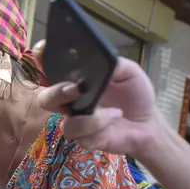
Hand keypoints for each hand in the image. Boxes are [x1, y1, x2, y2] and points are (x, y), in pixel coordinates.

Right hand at [37, 57, 161, 155]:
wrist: (148, 123)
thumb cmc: (134, 95)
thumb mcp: (129, 72)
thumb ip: (114, 64)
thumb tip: (102, 57)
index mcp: (75, 81)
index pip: (50, 69)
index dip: (41, 59)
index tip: (42, 49)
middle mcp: (70, 101)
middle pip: (46, 99)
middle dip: (56, 93)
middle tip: (74, 89)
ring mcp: (76, 121)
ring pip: (66, 124)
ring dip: (89, 119)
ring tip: (114, 112)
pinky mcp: (86, 139)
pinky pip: (83, 137)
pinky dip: (100, 126)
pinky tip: (116, 117)